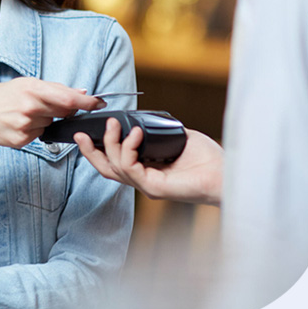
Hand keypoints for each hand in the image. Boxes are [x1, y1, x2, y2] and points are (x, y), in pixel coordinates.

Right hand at [0, 77, 104, 148]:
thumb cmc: (4, 96)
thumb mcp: (27, 84)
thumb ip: (55, 88)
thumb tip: (82, 92)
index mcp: (33, 89)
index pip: (69, 97)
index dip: (87, 102)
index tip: (100, 103)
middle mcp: (31, 107)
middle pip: (63, 111)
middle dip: (64, 109)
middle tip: (49, 104)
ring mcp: (26, 125)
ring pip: (51, 123)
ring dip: (46, 118)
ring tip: (26, 113)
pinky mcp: (23, 140)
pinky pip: (40, 134)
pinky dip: (36, 129)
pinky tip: (21, 123)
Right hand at [75, 118, 223, 205]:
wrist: (227, 173)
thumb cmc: (208, 159)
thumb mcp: (176, 137)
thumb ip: (156, 130)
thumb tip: (140, 120)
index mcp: (147, 170)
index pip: (115, 163)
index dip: (98, 150)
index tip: (87, 133)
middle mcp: (144, 180)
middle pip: (107, 170)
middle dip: (90, 152)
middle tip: (80, 134)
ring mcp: (148, 186)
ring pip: (114, 168)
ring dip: (111, 143)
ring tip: (114, 124)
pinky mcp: (154, 188)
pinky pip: (130, 168)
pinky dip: (128, 148)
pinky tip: (136, 134)